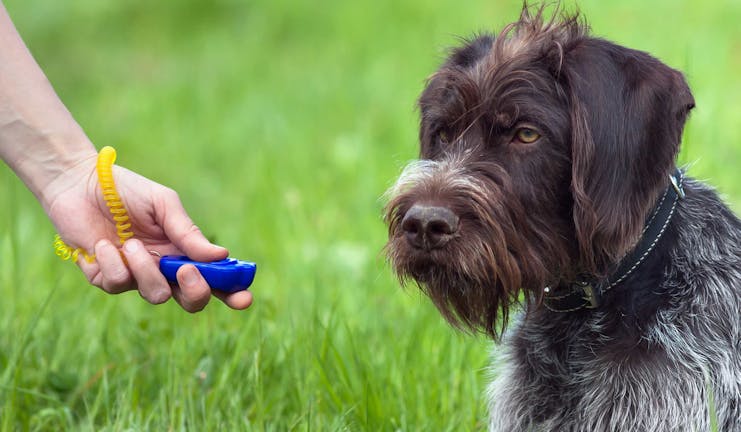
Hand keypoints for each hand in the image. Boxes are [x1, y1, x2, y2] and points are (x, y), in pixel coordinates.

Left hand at [44, 152, 252, 311]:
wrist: (79, 183)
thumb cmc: (127, 191)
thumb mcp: (163, 204)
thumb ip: (188, 232)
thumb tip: (221, 256)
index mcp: (184, 251)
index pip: (214, 279)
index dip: (232, 292)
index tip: (244, 297)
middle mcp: (163, 269)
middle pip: (189, 300)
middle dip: (195, 292)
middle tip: (189, 272)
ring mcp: (135, 276)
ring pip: (154, 294)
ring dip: (146, 270)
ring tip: (131, 243)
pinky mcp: (105, 278)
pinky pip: (117, 285)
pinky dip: (112, 263)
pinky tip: (103, 244)